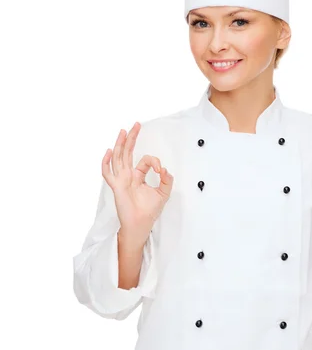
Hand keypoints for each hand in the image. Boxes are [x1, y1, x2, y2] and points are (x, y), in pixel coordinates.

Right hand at [102, 122, 173, 241]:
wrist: (141, 224)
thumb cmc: (150, 210)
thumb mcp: (164, 193)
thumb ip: (167, 180)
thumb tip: (165, 169)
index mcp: (137, 176)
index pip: (144, 160)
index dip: (155, 162)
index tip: (161, 171)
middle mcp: (128, 175)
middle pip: (127, 152)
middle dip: (132, 138)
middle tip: (136, 125)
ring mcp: (121, 180)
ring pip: (118, 158)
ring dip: (120, 144)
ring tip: (123, 131)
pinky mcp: (116, 187)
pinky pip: (108, 173)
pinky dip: (106, 163)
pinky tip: (109, 151)